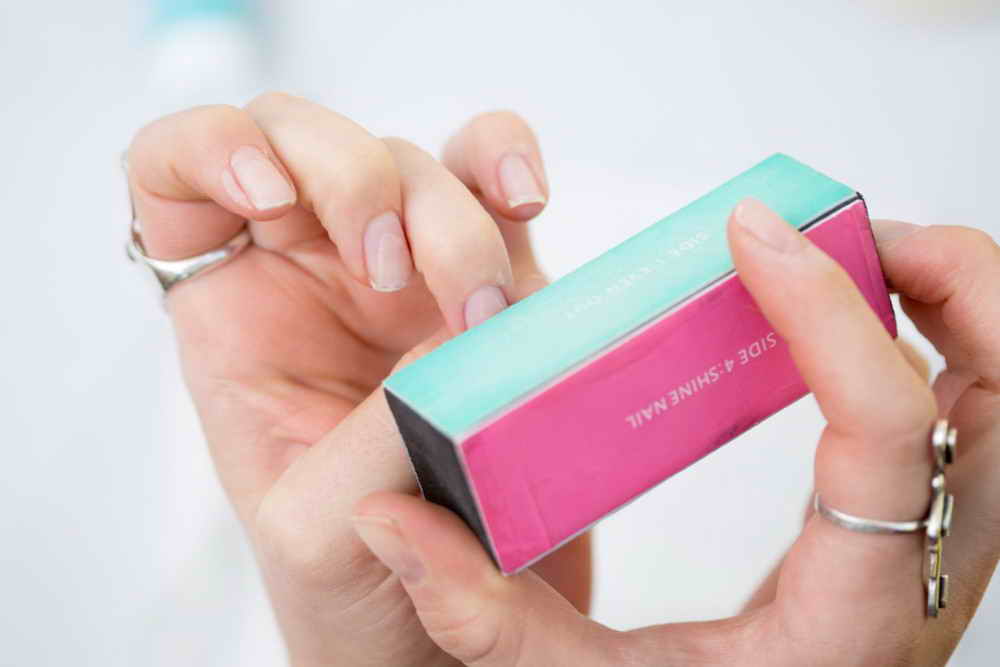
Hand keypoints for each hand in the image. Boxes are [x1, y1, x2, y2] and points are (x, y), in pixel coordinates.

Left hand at [126, 95, 589, 666]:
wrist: (435, 640)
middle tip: (395, 280)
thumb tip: (465, 340)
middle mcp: (317, 283)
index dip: (208, 149)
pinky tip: (523, 193)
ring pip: (420, 165)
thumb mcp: (328, 527)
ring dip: (454, 221)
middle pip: (311, 144)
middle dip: (360, 188)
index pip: (179, 180)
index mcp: (239, 324)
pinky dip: (508, 164)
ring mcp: (412, 275)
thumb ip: (384, 429)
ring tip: (485, 316)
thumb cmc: (352, 589)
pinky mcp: (493, 286)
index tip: (265, 197)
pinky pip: (495, 186)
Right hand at [352, 200, 999, 665]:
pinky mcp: (932, 536)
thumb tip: (393, 516)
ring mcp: (947, 554)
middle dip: (945, 280)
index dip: (829, 313)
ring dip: (954, 298)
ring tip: (850, 251)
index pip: (890, 432)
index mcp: (855, 614)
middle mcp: (928, 578)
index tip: (753, 234)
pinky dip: (938, 336)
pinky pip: (975, 411)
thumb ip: (486, 616)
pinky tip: (851, 316)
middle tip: (838, 227)